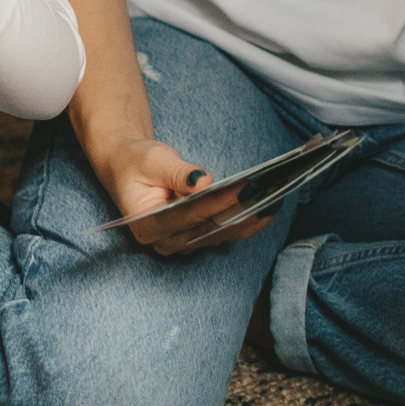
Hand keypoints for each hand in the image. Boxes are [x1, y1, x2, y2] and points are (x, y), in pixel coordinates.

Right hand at [95, 136, 274, 256]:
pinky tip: (267, 206)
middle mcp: (165, 243)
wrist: (129, 169)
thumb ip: (178, 173)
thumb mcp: (153, 160)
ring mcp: (182, 244)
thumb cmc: (138, 163)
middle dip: (240, 211)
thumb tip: (204, 182)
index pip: (189, 215)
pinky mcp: (196, 239)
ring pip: (221, 234)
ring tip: (275, 199)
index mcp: (147, 226)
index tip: (244, 189)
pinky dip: (246, 220)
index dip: (218, 202)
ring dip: (249, 218)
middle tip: (269, 195)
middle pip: (208, 228)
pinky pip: (224, 232)